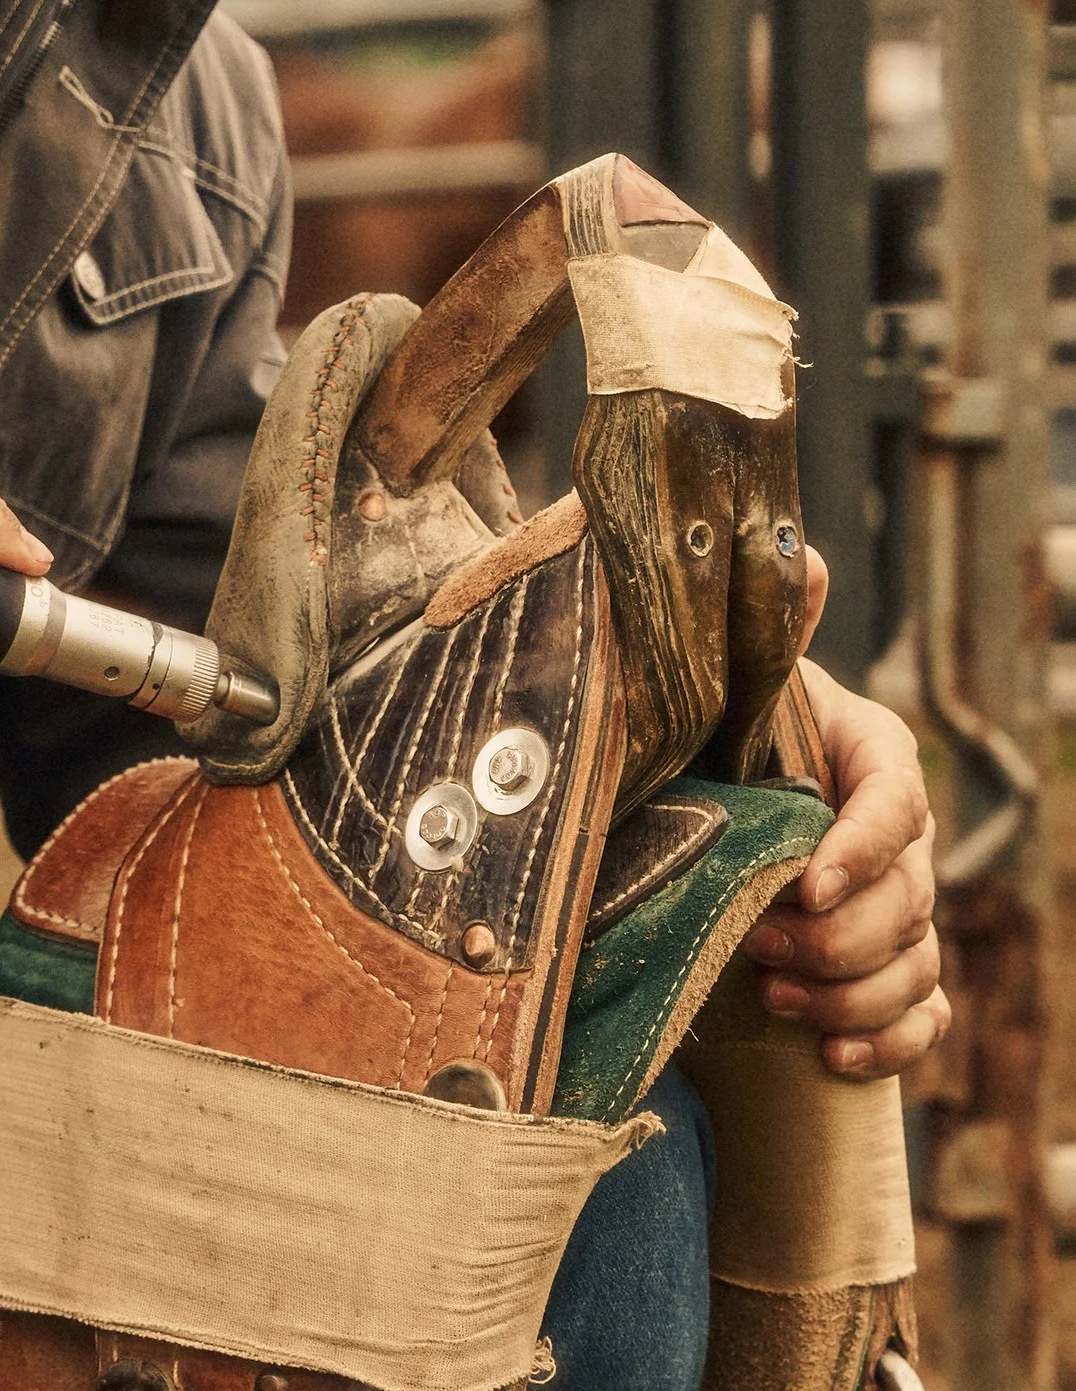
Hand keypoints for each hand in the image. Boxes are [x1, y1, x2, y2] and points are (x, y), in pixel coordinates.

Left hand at [741, 549, 947, 1078]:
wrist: (685, 793)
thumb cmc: (706, 731)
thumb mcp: (727, 686)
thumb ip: (766, 632)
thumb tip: (797, 551)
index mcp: (867, 754)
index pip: (895, 804)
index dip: (862, 849)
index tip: (807, 882)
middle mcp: (894, 835)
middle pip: (911, 901)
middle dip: (842, 934)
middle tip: (760, 943)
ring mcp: (894, 905)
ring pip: (918, 965)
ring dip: (853, 992)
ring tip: (773, 994)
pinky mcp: (881, 968)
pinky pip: (922, 1017)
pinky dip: (889, 1042)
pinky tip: (833, 1054)